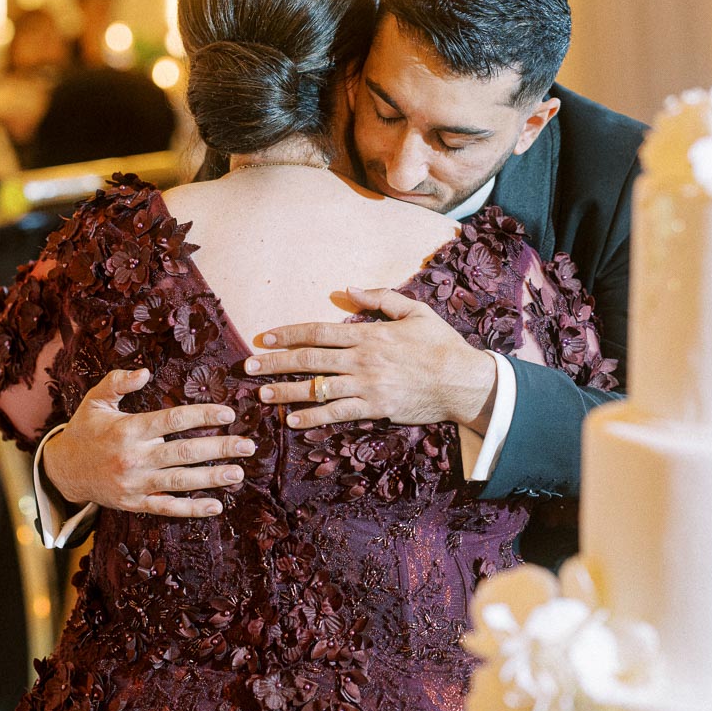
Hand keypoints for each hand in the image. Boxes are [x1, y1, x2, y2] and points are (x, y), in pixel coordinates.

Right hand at [41, 368, 254, 516]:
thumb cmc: (86, 430)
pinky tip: (216, 506)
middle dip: (218, 448)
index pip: (172, 420)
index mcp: (128, 430)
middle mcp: (133, 458)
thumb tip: (144, 372)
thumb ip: (118, 382)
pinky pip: (167, 507)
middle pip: (183, 453)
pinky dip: (192, 509)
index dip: (202, 416)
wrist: (63, 471)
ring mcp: (135, 484)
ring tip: (238, 472)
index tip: (228, 413)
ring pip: (180, 482)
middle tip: (247, 445)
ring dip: (212, 478)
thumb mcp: (95, 400)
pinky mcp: (134, 503)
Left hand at [245, 286, 496, 430]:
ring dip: (285, 391)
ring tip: (261, 394)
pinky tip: (291, 421)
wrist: (464, 380)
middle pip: (308, 359)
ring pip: (316, 388)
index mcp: (369, 334)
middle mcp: (362, 358)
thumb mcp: (415, 310)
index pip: (318, 332)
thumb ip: (380, 298)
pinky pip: (336, 413)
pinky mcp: (375, 408)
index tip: (264, 338)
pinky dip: (312, 418)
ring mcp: (367, 385)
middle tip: (247, 365)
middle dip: (274, 362)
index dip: (288, 334)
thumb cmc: (442, 344)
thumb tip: (347, 289)